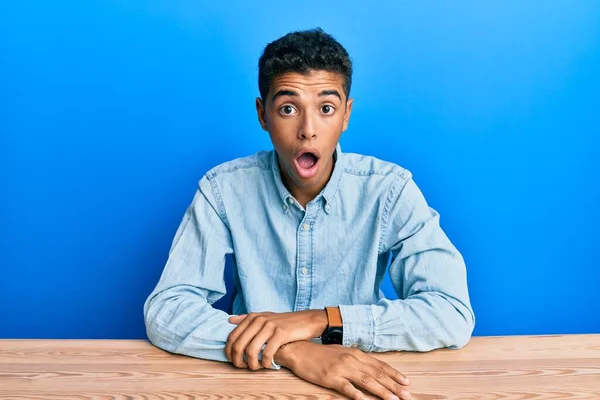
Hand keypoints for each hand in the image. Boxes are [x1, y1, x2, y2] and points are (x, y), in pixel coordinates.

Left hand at [225, 310, 326, 369]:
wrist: (306, 320)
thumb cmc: (284, 322)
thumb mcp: (264, 316)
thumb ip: (247, 318)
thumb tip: (230, 319)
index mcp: (252, 317)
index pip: (232, 337)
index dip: (229, 352)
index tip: (234, 361)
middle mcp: (259, 320)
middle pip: (239, 345)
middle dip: (238, 360)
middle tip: (243, 367)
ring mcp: (270, 326)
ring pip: (251, 350)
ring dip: (252, 364)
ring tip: (257, 367)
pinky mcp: (280, 333)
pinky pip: (267, 352)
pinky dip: (265, 362)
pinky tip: (268, 364)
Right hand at [275, 341, 410, 399]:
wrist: (300, 350)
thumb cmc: (322, 354)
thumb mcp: (343, 353)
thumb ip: (358, 360)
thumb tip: (373, 369)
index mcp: (356, 354)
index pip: (380, 365)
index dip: (394, 374)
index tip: (406, 382)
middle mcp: (352, 360)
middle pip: (377, 374)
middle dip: (394, 386)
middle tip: (407, 395)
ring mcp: (342, 369)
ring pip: (366, 381)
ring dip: (382, 392)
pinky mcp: (330, 377)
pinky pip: (346, 388)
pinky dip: (357, 394)